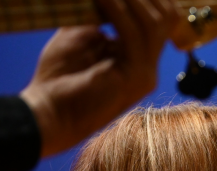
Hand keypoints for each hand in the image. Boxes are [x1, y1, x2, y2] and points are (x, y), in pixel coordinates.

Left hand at [19, 0, 178, 157]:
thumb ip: (96, 15)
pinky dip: (116, 11)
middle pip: (167, 17)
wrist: (49, 114)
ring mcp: (145, 74)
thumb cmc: (59, 79)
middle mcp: (148, 67)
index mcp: (139, 59)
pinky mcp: (135, 78)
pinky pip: (133, 35)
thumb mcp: (79, 35)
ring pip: (155, 23)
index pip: (163, 19)